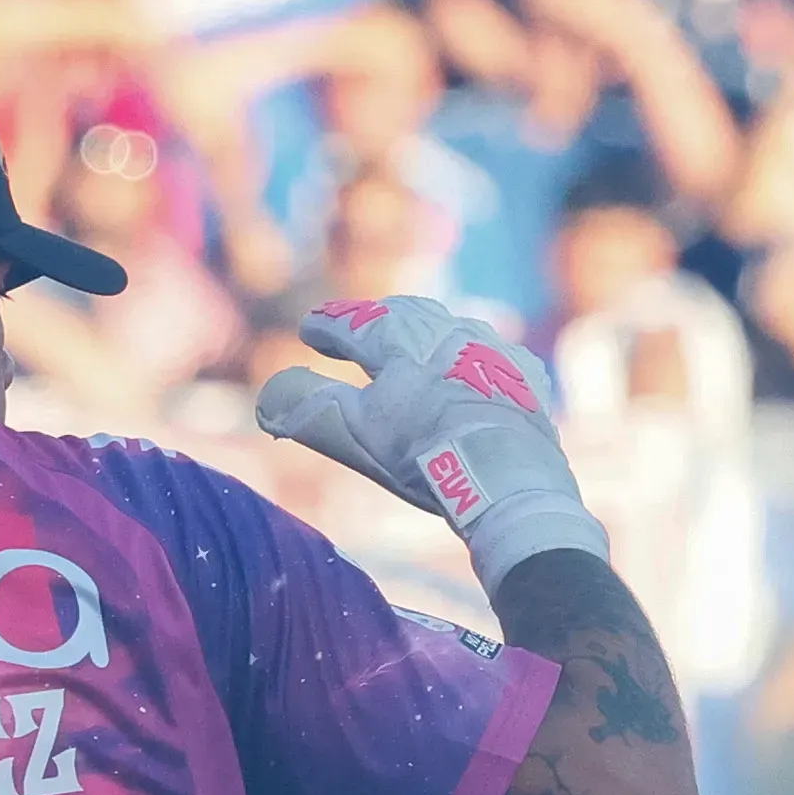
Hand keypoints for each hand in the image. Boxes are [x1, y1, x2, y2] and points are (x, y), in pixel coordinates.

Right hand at [255, 296, 608, 587]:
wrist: (510, 478)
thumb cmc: (424, 455)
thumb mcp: (355, 433)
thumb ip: (308, 409)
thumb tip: (268, 399)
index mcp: (396, 341)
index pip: (352, 324)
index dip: (328, 327)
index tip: (310, 330)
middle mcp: (444, 332)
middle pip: (402, 316)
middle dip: (374, 320)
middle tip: (357, 328)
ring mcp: (490, 349)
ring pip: (450, 328)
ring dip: (425, 333)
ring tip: (412, 344)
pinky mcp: (525, 376)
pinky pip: (496, 353)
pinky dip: (475, 356)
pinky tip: (474, 364)